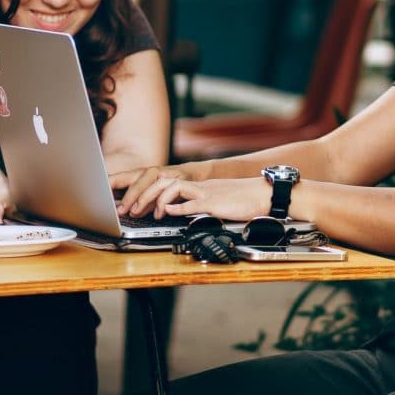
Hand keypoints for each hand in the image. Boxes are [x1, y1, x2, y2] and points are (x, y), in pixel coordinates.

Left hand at [112, 164, 195, 216]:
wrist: (197, 173)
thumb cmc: (170, 185)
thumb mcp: (152, 194)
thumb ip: (140, 202)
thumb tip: (125, 212)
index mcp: (141, 175)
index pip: (121, 178)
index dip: (109, 184)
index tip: (98, 194)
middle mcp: (152, 172)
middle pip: (135, 179)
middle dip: (127, 196)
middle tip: (119, 211)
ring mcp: (166, 174)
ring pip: (151, 183)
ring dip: (143, 198)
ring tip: (136, 212)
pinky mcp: (180, 180)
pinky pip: (170, 189)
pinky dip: (163, 202)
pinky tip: (159, 213)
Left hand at [138, 176, 272, 221]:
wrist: (263, 193)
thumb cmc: (244, 199)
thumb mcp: (215, 199)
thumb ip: (196, 203)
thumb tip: (176, 211)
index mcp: (197, 185)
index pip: (165, 181)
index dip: (146, 191)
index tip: (135, 203)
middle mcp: (198, 185)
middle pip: (162, 181)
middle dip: (142, 194)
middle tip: (131, 209)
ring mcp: (205, 192)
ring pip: (172, 187)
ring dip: (155, 200)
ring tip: (148, 213)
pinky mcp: (214, 202)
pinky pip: (191, 202)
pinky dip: (176, 207)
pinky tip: (166, 211)